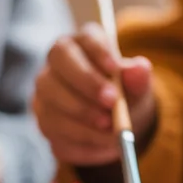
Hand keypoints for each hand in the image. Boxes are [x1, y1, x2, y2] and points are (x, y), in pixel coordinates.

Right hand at [33, 21, 156, 166]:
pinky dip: (79, 139)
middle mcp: (57, 63)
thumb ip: (138, 77)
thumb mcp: (137, 86)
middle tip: (111, 103)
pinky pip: (53, 129)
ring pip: (52, 99)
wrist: (116, 123)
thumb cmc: (125, 95)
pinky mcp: (43, 120)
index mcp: (83, 43)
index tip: (115, 69)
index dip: (97, 52)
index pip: (84, 38)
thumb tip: (139, 68)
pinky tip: (101, 144)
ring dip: (82, 116)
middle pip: (59, 63)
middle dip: (86, 84)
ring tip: (109, 130)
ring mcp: (45, 91)